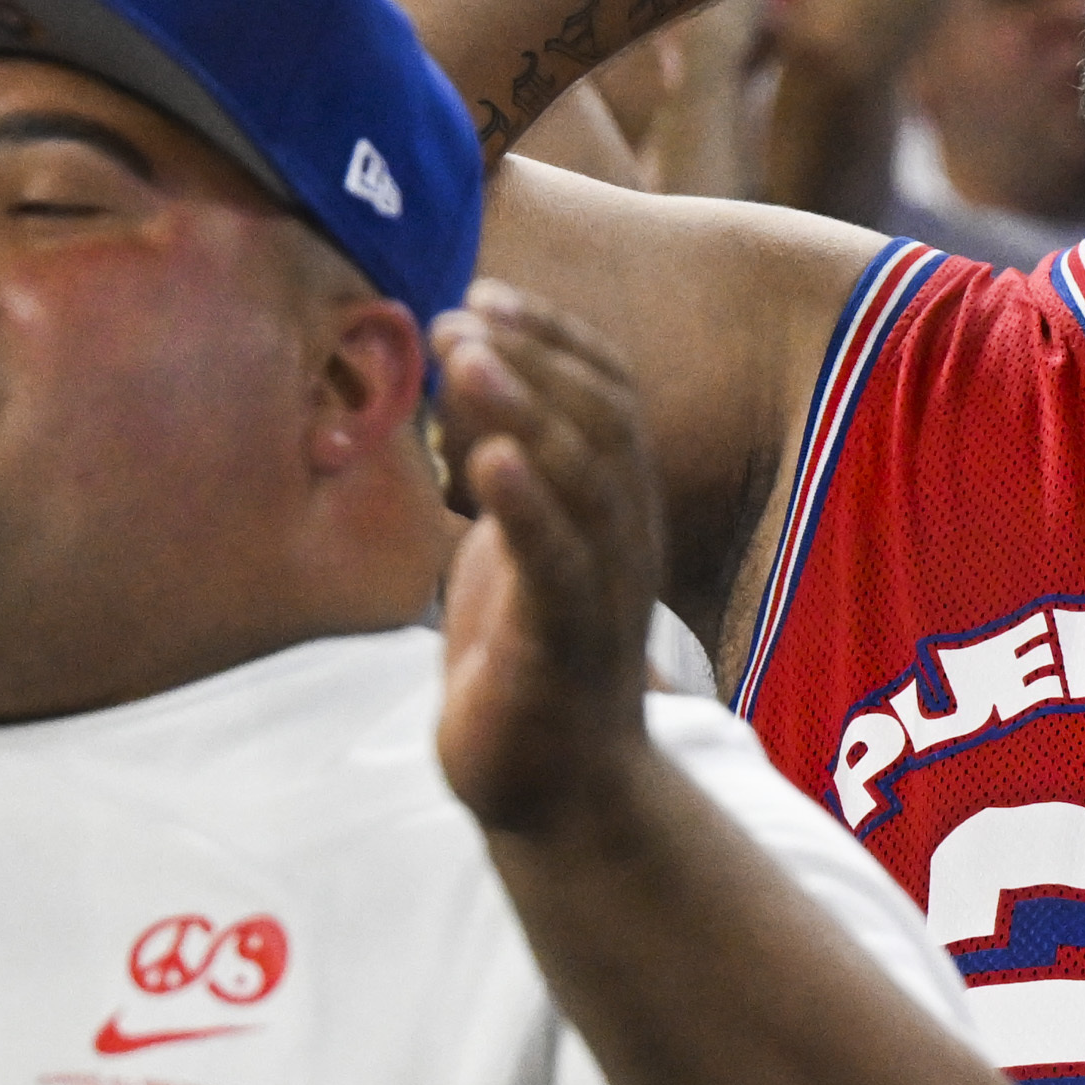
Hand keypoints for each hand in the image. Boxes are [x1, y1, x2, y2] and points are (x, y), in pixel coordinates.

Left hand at [433, 281, 674, 842]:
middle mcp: (625, 540)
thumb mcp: (515, 545)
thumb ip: (504, 466)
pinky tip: (486, 459)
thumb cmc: (527, 661)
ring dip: (525, 409)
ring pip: (584, 483)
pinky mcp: (564, 648)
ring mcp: (601, 594)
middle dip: (534, 358)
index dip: (556, 336)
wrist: (557, 792)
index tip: (488, 293)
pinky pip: (556, 565)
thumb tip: (458, 374)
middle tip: (459, 315)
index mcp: (618, 509)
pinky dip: (527, 507)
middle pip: (602, 424)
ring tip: (466, 357)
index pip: (610, 397)